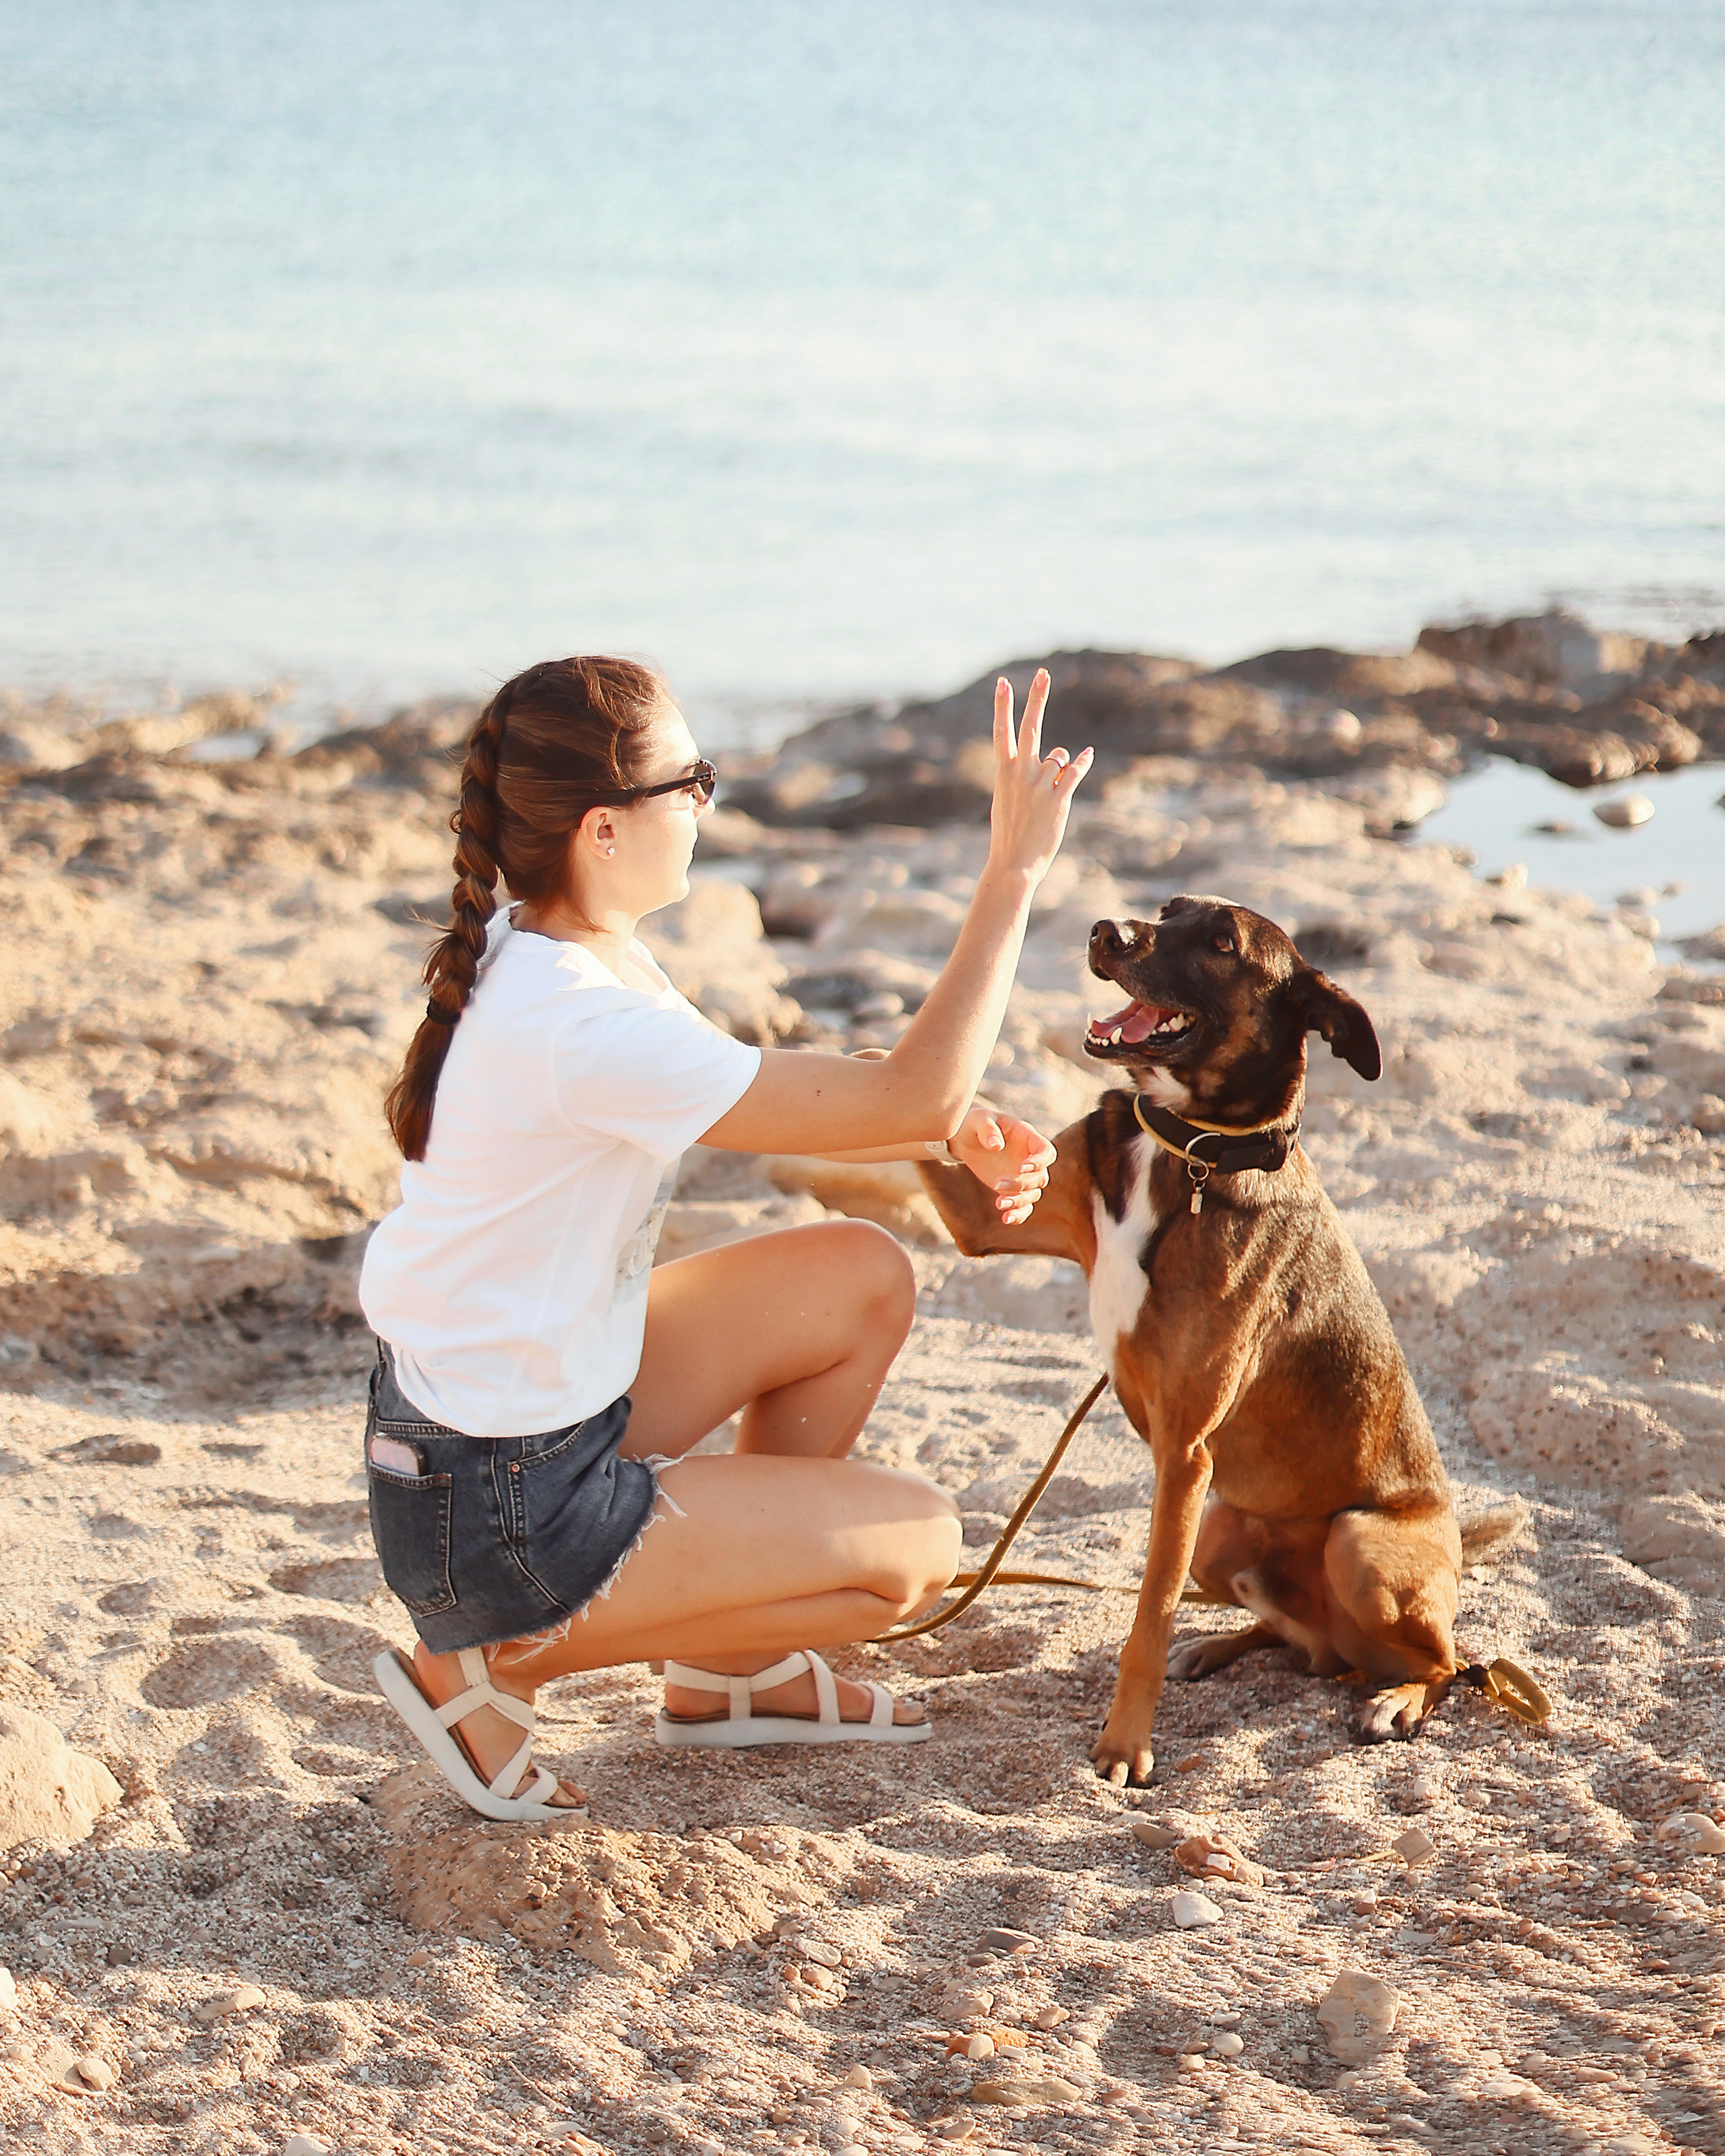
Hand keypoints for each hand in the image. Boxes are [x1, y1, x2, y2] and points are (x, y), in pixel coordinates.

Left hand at [949, 1104, 1056, 1225]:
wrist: (964, 1137)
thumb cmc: (973, 1123)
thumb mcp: (977, 1119)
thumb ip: (987, 1129)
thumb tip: (997, 1145)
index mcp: (1027, 1137)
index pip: (1046, 1151)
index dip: (1040, 1161)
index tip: (1023, 1168)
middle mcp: (1029, 1158)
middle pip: (1040, 1177)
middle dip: (1021, 1183)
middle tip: (997, 1184)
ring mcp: (1022, 1175)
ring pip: (1033, 1194)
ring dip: (1018, 1201)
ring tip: (998, 1204)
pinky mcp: (1012, 1189)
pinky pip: (1023, 1206)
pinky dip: (1018, 1214)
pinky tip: (1006, 1219)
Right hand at [986, 669, 1092, 885]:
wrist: (1013, 863)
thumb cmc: (1009, 834)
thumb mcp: (1008, 800)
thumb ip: (1025, 777)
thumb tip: (1058, 761)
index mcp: (1004, 772)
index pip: (1002, 731)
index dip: (1002, 705)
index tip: (1002, 682)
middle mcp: (1020, 772)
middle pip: (1030, 726)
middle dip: (1036, 698)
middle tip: (1043, 674)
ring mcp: (1039, 784)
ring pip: (1059, 758)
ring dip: (1059, 769)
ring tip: (1047, 797)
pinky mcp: (1058, 798)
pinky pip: (1075, 771)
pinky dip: (1082, 763)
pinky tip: (1088, 754)